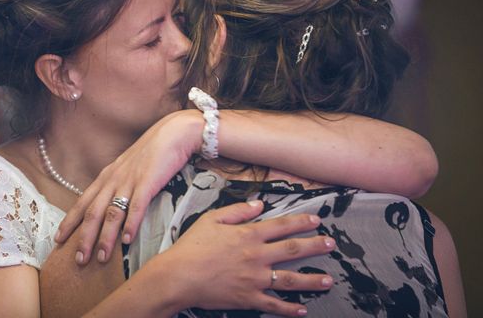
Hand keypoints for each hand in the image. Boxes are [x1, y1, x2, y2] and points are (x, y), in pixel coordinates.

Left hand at [55, 110, 202, 264]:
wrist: (173, 133)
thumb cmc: (152, 152)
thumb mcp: (128, 167)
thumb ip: (118, 184)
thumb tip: (112, 204)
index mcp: (107, 176)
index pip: (82, 202)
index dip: (70, 222)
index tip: (58, 240)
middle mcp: (113, 180)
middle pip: (93, 212)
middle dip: (83, 238)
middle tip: (78, 261)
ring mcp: (130, 181)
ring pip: (112, 213)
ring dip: (105, 238)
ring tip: (101, 258)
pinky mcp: (148, 183)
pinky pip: (136, 207)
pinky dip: (130, 225)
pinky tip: (127, 241)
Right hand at [146, 201, 334, 316]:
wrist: (179, 276)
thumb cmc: (192, 246)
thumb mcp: (212, 219)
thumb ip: (238, 211)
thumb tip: (260, 204)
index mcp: (248, 235)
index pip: (281, 226)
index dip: (301, 222)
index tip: (316, 220)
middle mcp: (257, 256)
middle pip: (292, 250)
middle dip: (315, 246)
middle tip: (332, 245)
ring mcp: (255, 279)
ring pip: (290, 279)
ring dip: (311, 279)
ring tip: (328, 280)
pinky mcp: (249, 298)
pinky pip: (274, 304)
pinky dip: (290, 309)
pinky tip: (303, 310)